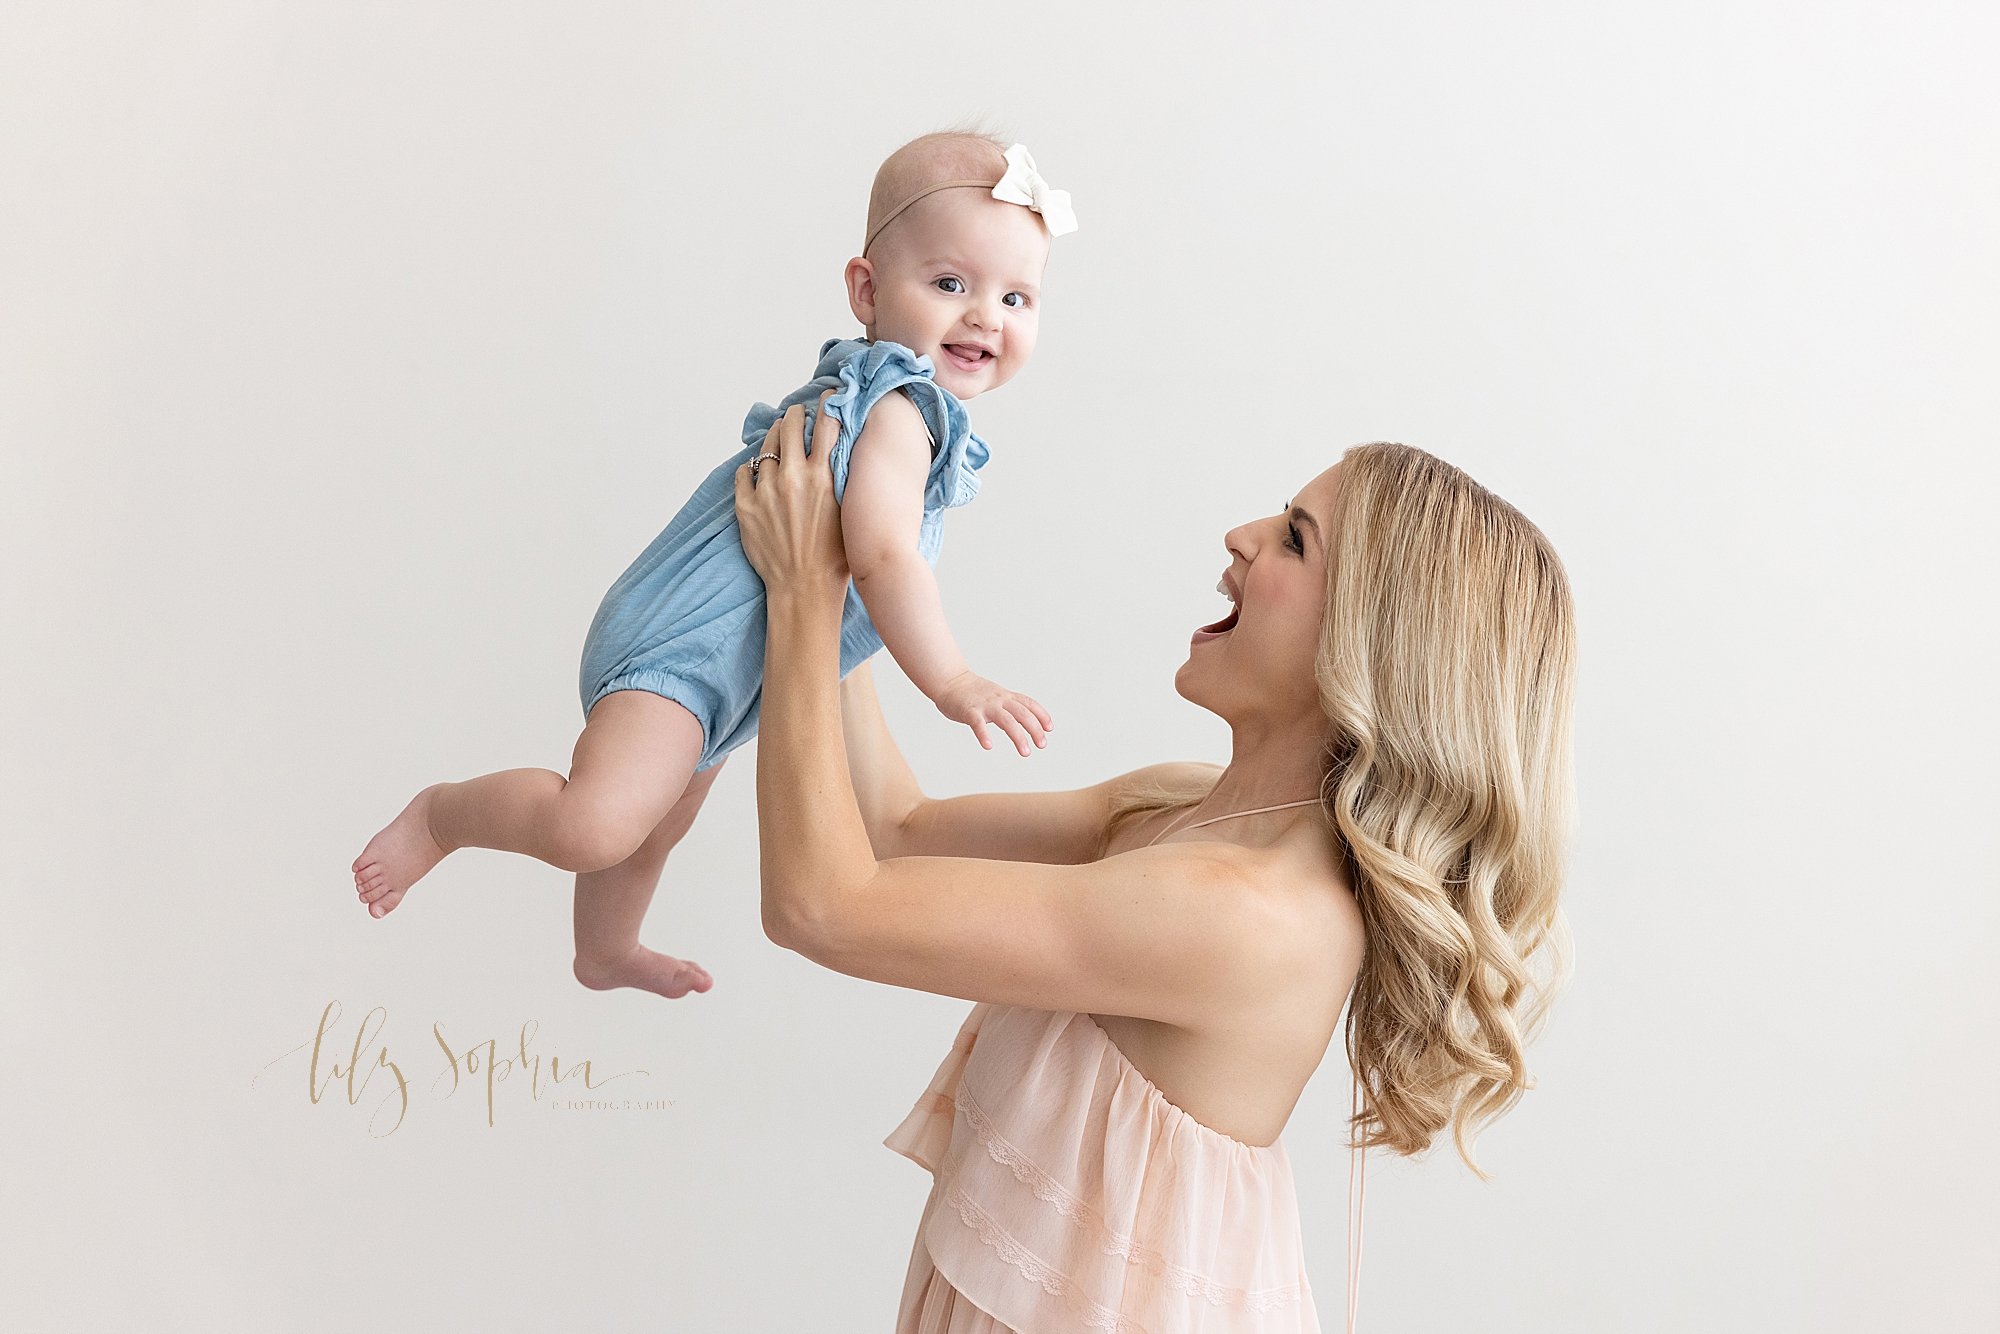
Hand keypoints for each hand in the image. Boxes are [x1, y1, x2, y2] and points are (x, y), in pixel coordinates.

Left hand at [734, 388, 848, 601]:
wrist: (804, 589)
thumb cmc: (834, 558)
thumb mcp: (850, 511)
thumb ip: (844, 478)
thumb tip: (843, 449)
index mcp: (823, 477)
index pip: (826, 425)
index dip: (827, 404)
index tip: (827, 396)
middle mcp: (793, 478)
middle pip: (790, 426)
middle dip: (795, 415)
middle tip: (797, 415)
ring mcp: (766, 492)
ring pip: (765, 447)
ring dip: (772, 438)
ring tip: (777, 439)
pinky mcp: (745, 507)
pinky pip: (743, 473)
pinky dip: (751, 469)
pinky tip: (758, 471)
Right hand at [933, 670, 1053, 756]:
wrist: (949, 680)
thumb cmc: (972, 693)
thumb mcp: (995, 696)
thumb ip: (1008, 707)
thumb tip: (1022, 722)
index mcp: (1005, 696)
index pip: (1029, 703)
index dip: (1042, 715)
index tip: (1049, 729)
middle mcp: (999, 700)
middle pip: (1023, 713)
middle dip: (1035, 729)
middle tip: (1042, 745)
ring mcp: (985, 705)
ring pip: (1007, 720)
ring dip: (1018, 737)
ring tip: (1025, 752)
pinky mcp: (969, 711)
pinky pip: (978, 724)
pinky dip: (984, 735)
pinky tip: (988, 746)